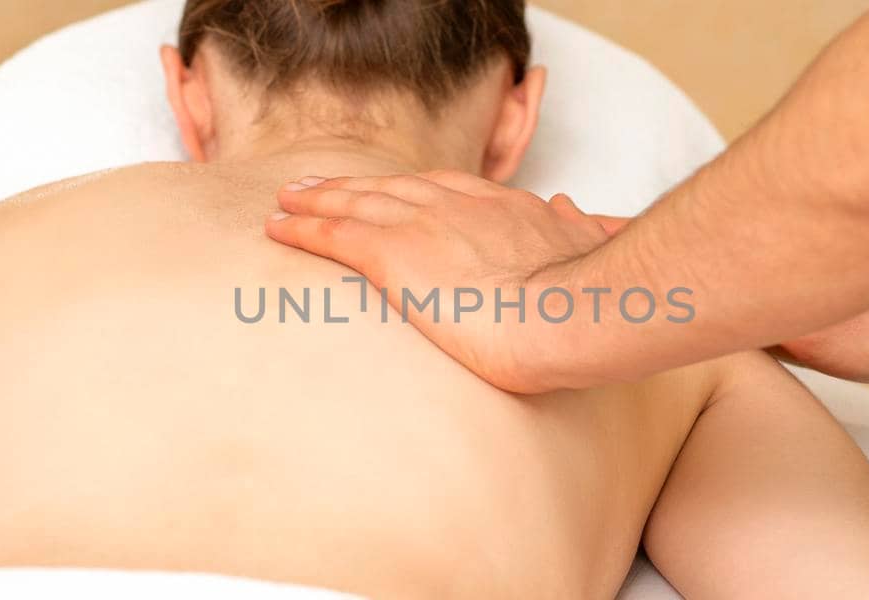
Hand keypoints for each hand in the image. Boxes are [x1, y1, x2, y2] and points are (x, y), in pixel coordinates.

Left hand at [265, 170, 621, 392]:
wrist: (569, 310)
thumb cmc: (588, 292)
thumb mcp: (591, 243)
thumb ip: (581, 225)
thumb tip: (577, 208)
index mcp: (500, 207)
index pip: (442, 190)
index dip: (408, 189)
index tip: (388, 191)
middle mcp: (455, 206)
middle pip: (390, 188)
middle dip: (352, 186)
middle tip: (317, 186)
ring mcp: (421, 226)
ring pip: (355, 204)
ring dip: (316, 200)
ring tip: (286, 201)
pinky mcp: (391, 255)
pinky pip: (334, 236)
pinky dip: (302, 230)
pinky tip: (277, 228)